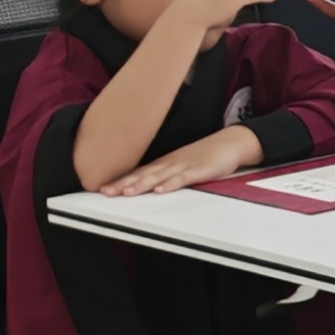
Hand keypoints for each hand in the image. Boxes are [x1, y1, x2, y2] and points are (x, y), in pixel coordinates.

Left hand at [100, 123, 264, 197]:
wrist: (230, 142)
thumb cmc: (206, 155)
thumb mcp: (182, 164)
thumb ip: (165, 174)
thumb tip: (147, 185)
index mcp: (165, 163)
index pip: (139, 172)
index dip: (121, 180)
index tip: (103, 188)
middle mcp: (171, 163)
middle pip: (144, 174)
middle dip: (124, 183)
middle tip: (107, 191)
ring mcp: (185, 165)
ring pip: (159, 176)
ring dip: (142, 184)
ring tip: (127, 192)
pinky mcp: (200, 170)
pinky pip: (184, 178)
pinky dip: (171, 184)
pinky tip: (161, 190)